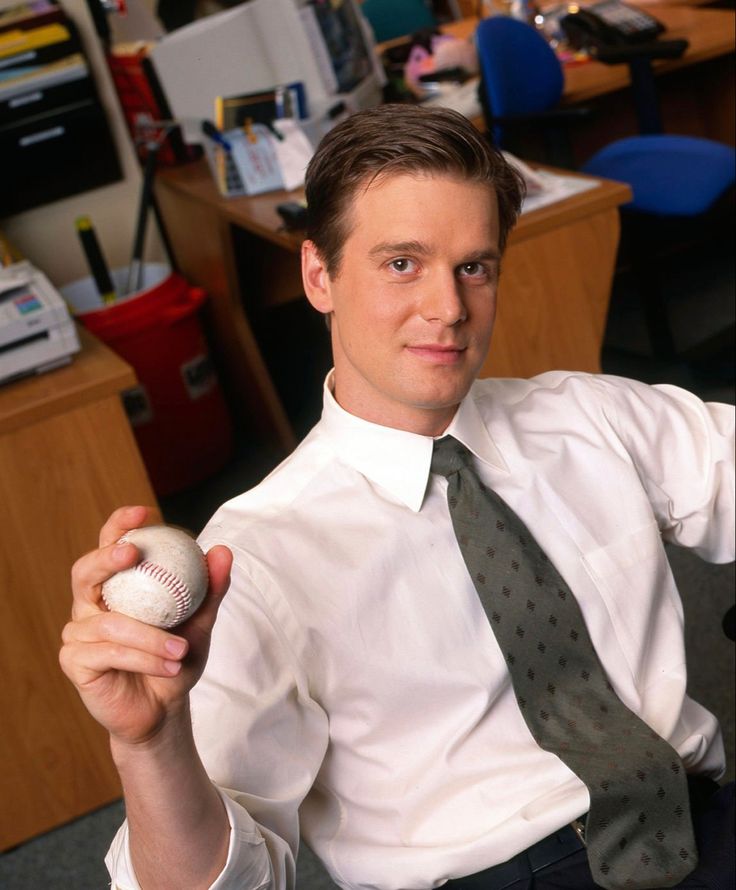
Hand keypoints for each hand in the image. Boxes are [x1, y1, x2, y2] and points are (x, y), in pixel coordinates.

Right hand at [59, 506, 231, 747]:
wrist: (165, 708)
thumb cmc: (176, 658)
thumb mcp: (200, 621)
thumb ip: (210, 588)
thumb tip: (222, 550)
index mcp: (116, 586)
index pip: (109, 546)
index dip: (119, 526)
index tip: (144, 512)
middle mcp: (90, 604)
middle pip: (84, 571)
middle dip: (106, 558)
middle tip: (133, 554)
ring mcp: (78, 633)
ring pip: (108, 623)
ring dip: (150, 637)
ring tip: (181, 651)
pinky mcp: (74, 662)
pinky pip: (107, 653)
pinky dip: (143, 659)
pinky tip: (169, 668)